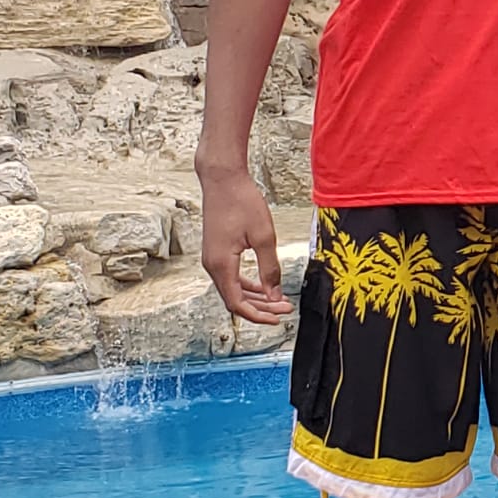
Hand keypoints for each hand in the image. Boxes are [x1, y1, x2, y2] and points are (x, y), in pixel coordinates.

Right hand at [199, 168, 294, 323]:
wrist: (222, 179)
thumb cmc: (241, 201)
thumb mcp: (263, 236)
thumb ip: (270, 268)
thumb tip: (275, 295)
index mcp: (221, 265)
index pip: (237, 304)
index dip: (258, 315)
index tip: (279, 318)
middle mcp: (211, 265)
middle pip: (235, 300)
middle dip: (261, 308)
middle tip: (285, 309)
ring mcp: (212, 259)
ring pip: (233, 289)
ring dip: (256, 297)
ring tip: (278, 299)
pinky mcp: (216, 252)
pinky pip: (231, 277)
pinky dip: (247, 285)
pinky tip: (264, 285)